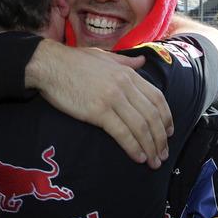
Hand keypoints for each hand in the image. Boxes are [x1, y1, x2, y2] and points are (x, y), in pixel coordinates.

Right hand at [26, 40, 172, 168]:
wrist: (48, 64)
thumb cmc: (72, 61)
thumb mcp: (103, 56)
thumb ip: (125, 61)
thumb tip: (142, 62)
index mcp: (127, 73)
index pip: (157, 97)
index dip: (166, 117)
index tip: (169, 132)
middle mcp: (124, 85)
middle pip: (152, 115)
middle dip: (160, 138)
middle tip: (163, 154)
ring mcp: (112, 98)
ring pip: (140, 126)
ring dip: (150, 147)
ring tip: (153, 161)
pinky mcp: (98, 111)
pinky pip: (122, 133)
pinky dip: (133, 147)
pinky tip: (137, 157)